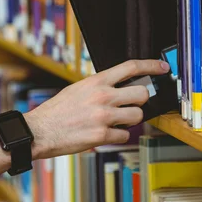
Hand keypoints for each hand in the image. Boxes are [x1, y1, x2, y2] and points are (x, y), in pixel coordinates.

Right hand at [26, 59, 169, 158]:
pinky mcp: (102, 135)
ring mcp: (103, 116)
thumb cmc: (58, 111)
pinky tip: (107, 133)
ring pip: (137, 116)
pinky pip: (125, 135)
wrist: (39, 131)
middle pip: (142, 94)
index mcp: (96, 81)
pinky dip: (119, 136)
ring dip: (131, 120)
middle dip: (142, 101)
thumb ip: (100, 86)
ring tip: (117, 121)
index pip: (131, 67)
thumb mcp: (78, 89)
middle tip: (132, 105)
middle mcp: (102, 96)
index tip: (163, 68)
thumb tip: (122, 88)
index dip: (152, 66)